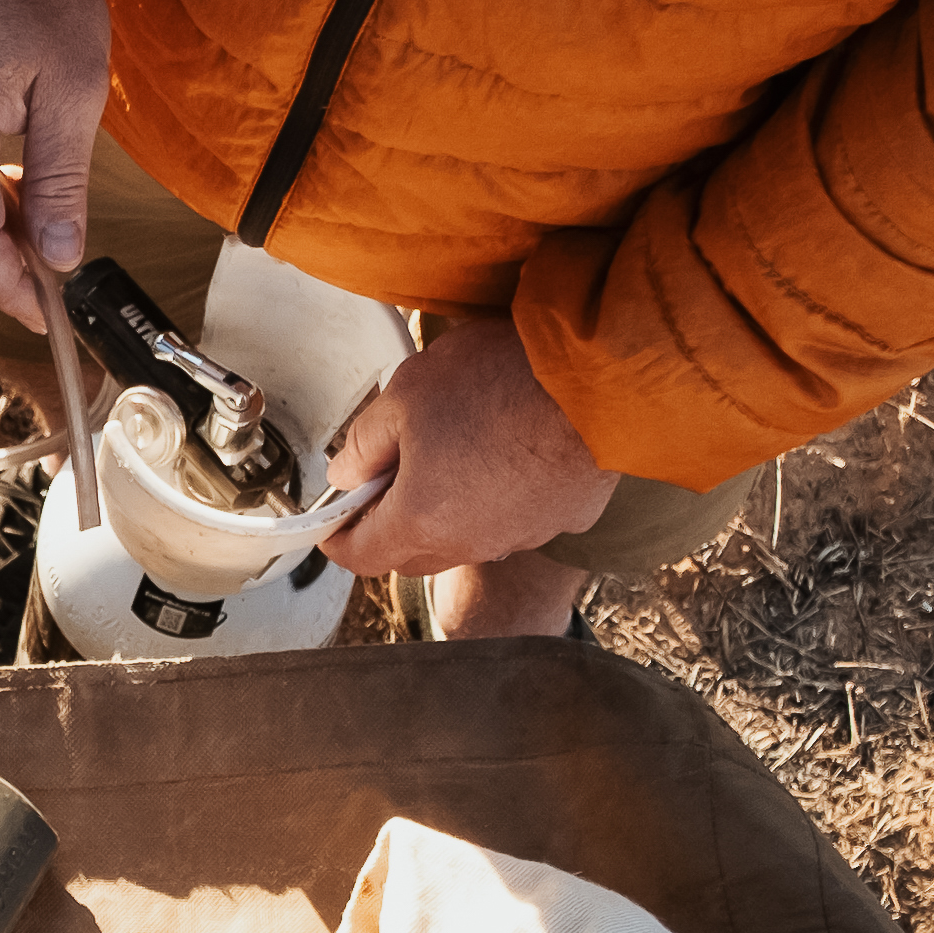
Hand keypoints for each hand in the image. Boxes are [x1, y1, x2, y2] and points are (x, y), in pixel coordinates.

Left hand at [323, 318, 617, 581]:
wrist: (600, 376)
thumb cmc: (502, 379)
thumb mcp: (405, 393)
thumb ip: (364, 442)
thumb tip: (346, 474)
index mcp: (422, 520)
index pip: (362, 557)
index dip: (339, 538)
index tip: (334, 522)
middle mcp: (472, 543)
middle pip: (413, 555)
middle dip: (391, 526)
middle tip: (387, 478)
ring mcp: (523, 535)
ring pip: (466, 539)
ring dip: (448, 511)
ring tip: (451, 453)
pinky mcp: (564, 518)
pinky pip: (517, 519)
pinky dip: (500, 498)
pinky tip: (508, 449)